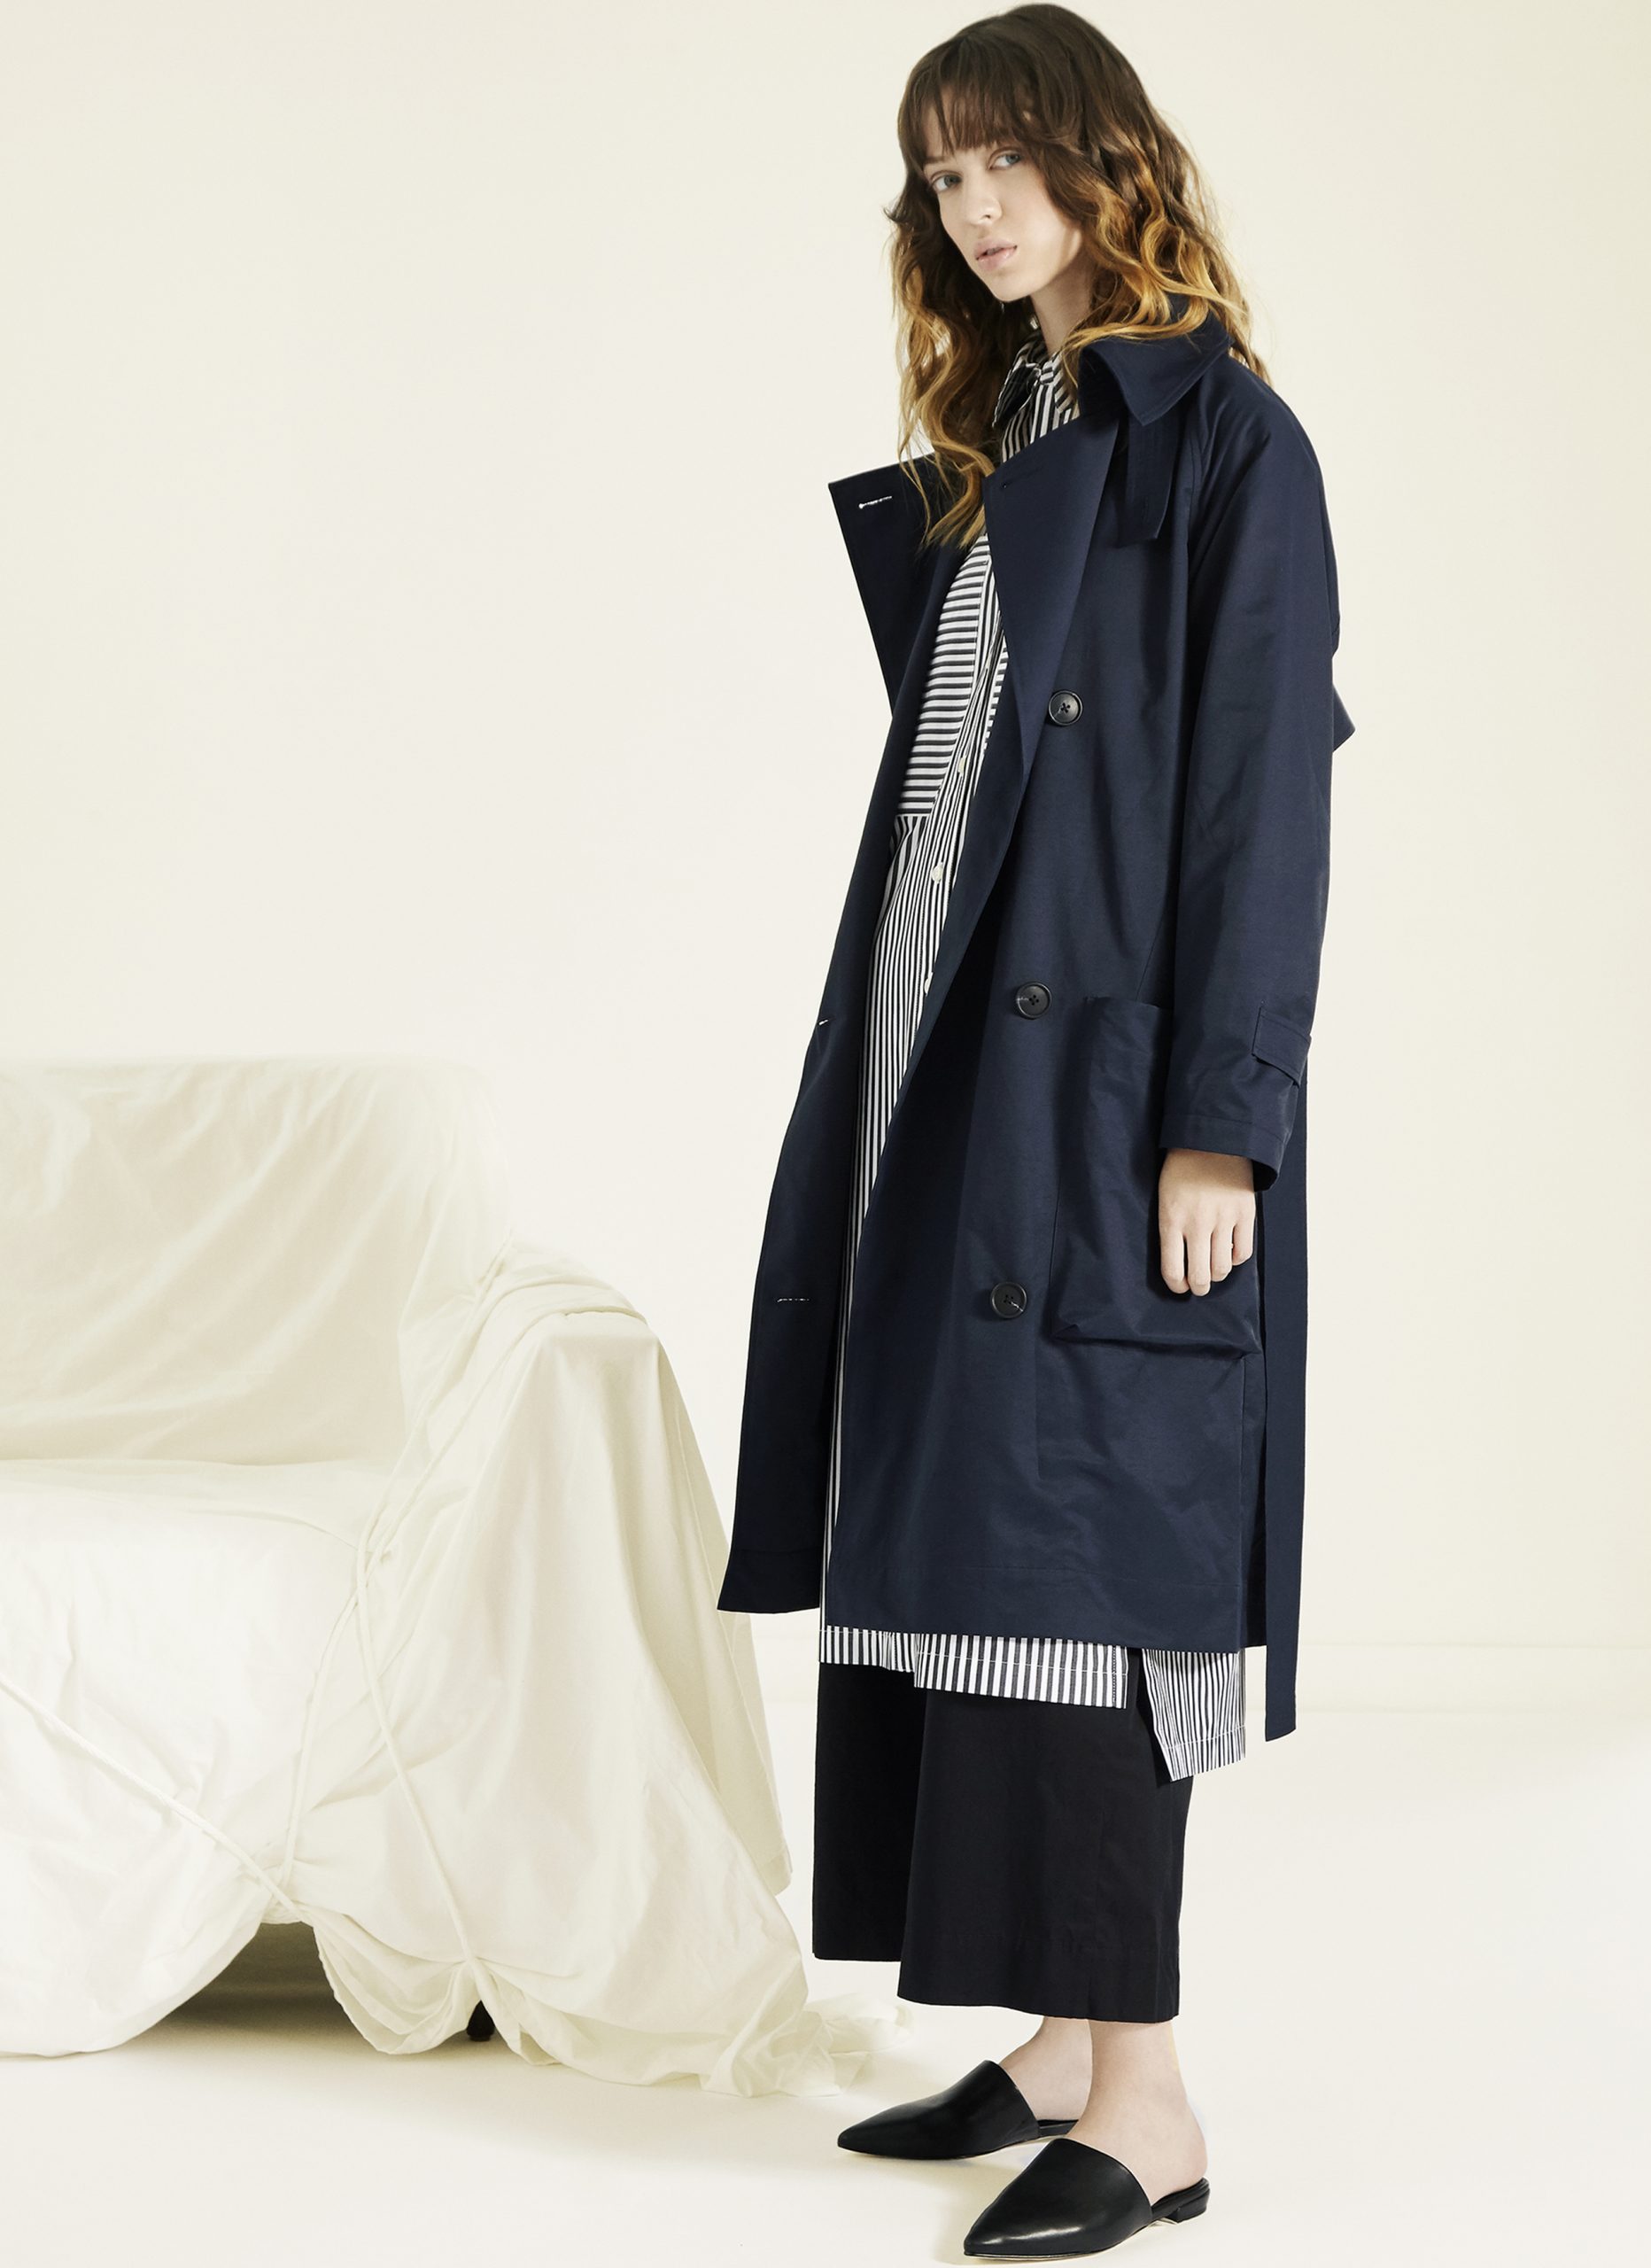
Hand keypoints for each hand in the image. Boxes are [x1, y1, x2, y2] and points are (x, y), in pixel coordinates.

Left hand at [1157, 1147, 1254, 1296]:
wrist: (1212, 1140)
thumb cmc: (1182, 1169)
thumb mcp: (1164, 1197)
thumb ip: (1170, 1229)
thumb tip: (1179, 1263)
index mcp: (1172, 1220)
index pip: (1172, 1270)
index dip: (1176, 1286)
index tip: (1179, 1287)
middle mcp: (1197, 1224)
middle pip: (1199, 1277)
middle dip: (1198, 1287)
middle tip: (1198, 1286)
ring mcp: (1223, 1220)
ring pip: (1222, 1268)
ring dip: (1217, 1275)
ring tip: (1213, 1269)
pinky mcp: (1245, 1214)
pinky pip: (1243, 1252)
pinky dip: (1236, 1259)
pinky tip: (1229, 1252)